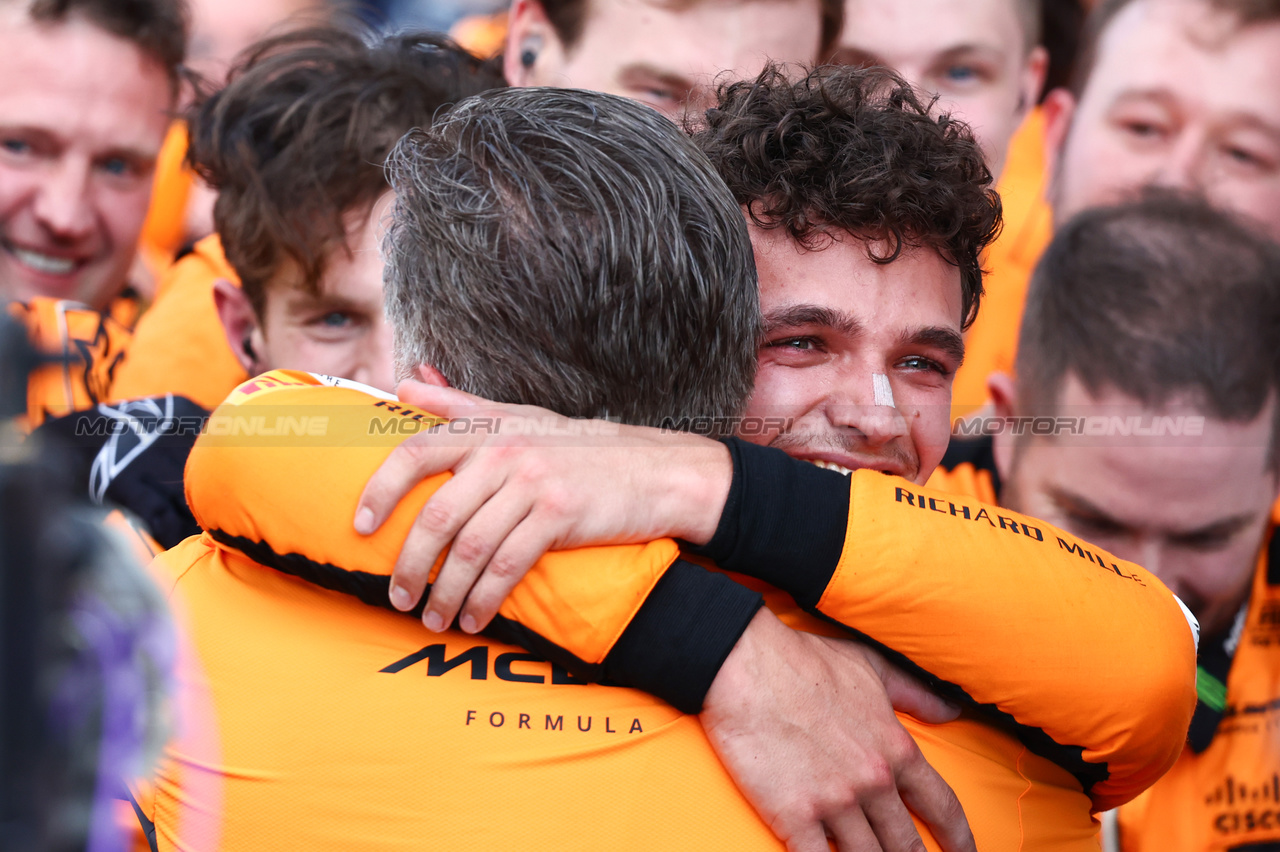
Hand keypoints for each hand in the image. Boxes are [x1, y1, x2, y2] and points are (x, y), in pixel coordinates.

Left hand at [355, 379, 731, 632]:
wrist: (656, 471)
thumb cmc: (583, 449)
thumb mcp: (521, 417)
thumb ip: (461, 405)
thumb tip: (409, 382)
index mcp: (488, 430)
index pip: (415, 452)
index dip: (381, 490)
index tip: (360, 527)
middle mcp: (505, 452)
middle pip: (436, 515)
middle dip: (410, 564)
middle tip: (398, 597)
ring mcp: (532, 483)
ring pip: (469, 549)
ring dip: (446, 593)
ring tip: (434, 619)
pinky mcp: (559, 516)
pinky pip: (506, 567)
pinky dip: (485, 600)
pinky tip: (475, 618)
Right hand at [701, 610, 974, 851]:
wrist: (744, 664)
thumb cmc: (805, 661)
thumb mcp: (871, 668)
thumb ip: (915, 693)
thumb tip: (952, 710)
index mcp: (895, 749)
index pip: (942, 806)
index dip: (959, 838)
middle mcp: (873, 782)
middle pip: (906, 845)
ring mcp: (834, 803)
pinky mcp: (794, 816)